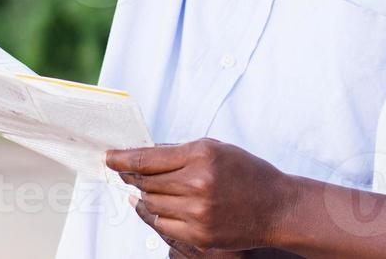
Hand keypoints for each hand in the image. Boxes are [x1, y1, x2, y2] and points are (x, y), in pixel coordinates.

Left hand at [106, 139, 295, 252]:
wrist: (276, 208)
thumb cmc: (249, 175)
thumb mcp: (216, 149)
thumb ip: (180, 151)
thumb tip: (146, 155)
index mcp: (201, 155)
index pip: (148, 158)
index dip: (123, 159)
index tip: (109, 157)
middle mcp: (197, 183)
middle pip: (146, 182)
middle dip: (131, 177)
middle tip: (123, 172)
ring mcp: (197, 212)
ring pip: (151, 204)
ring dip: (143, 196)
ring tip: (142, 190)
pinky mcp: (199, 235)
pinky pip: (163, 225)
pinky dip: (155, 215)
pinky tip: (156, 207)